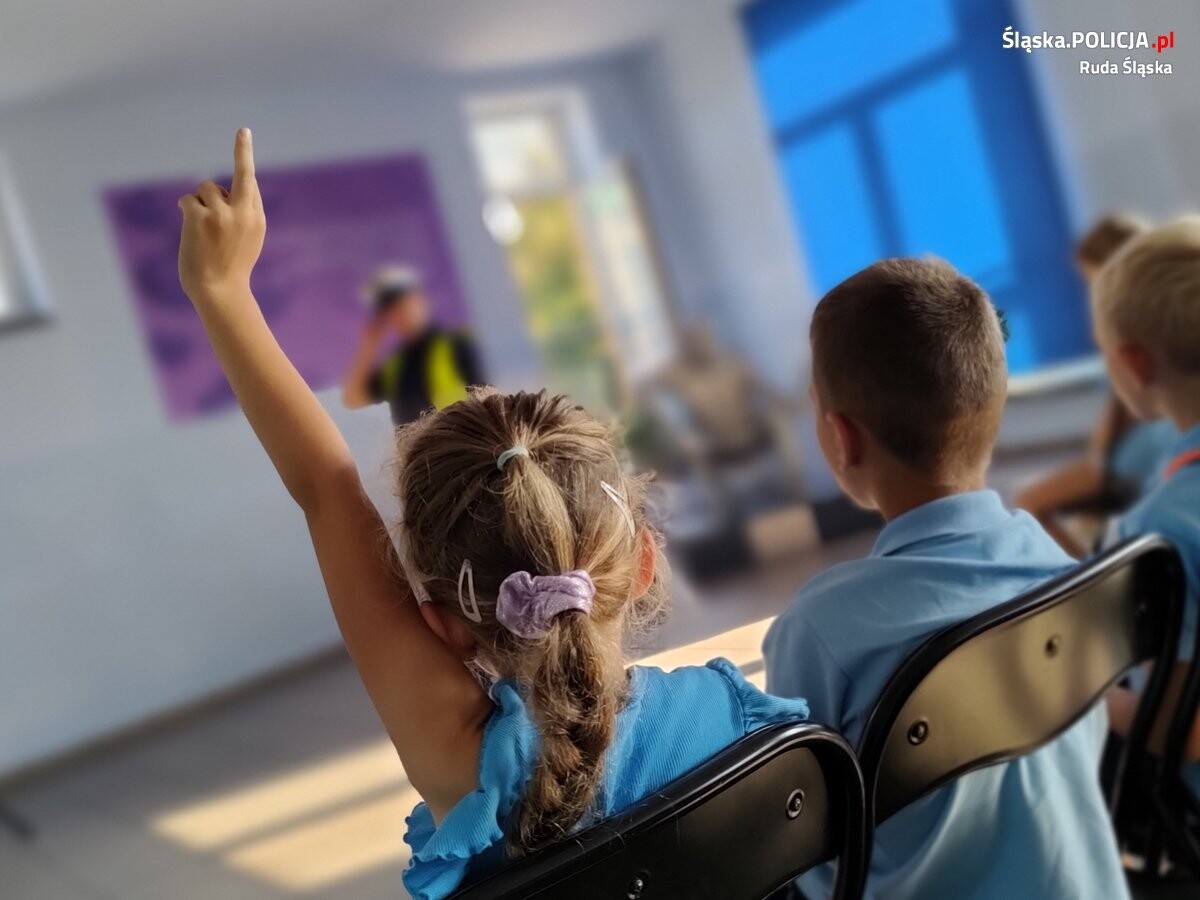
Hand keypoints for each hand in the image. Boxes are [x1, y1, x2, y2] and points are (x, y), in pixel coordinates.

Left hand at [178, 128, 265, 301]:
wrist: (220, 292)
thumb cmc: (231, 268)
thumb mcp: (247, 241)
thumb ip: (242, 214)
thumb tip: (224, 192)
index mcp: (256, 218)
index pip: (250, 181)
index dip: (244, 154)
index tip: (243, 132)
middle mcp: (243, 212)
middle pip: (235, 177)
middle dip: (240, 155)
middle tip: (242, 133)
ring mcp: (222, 214)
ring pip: (206, 189)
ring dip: (200, 203)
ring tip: (202, 227)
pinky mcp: (201, 219)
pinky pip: (188, 200)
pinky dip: (186, 210)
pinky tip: (190, 228)